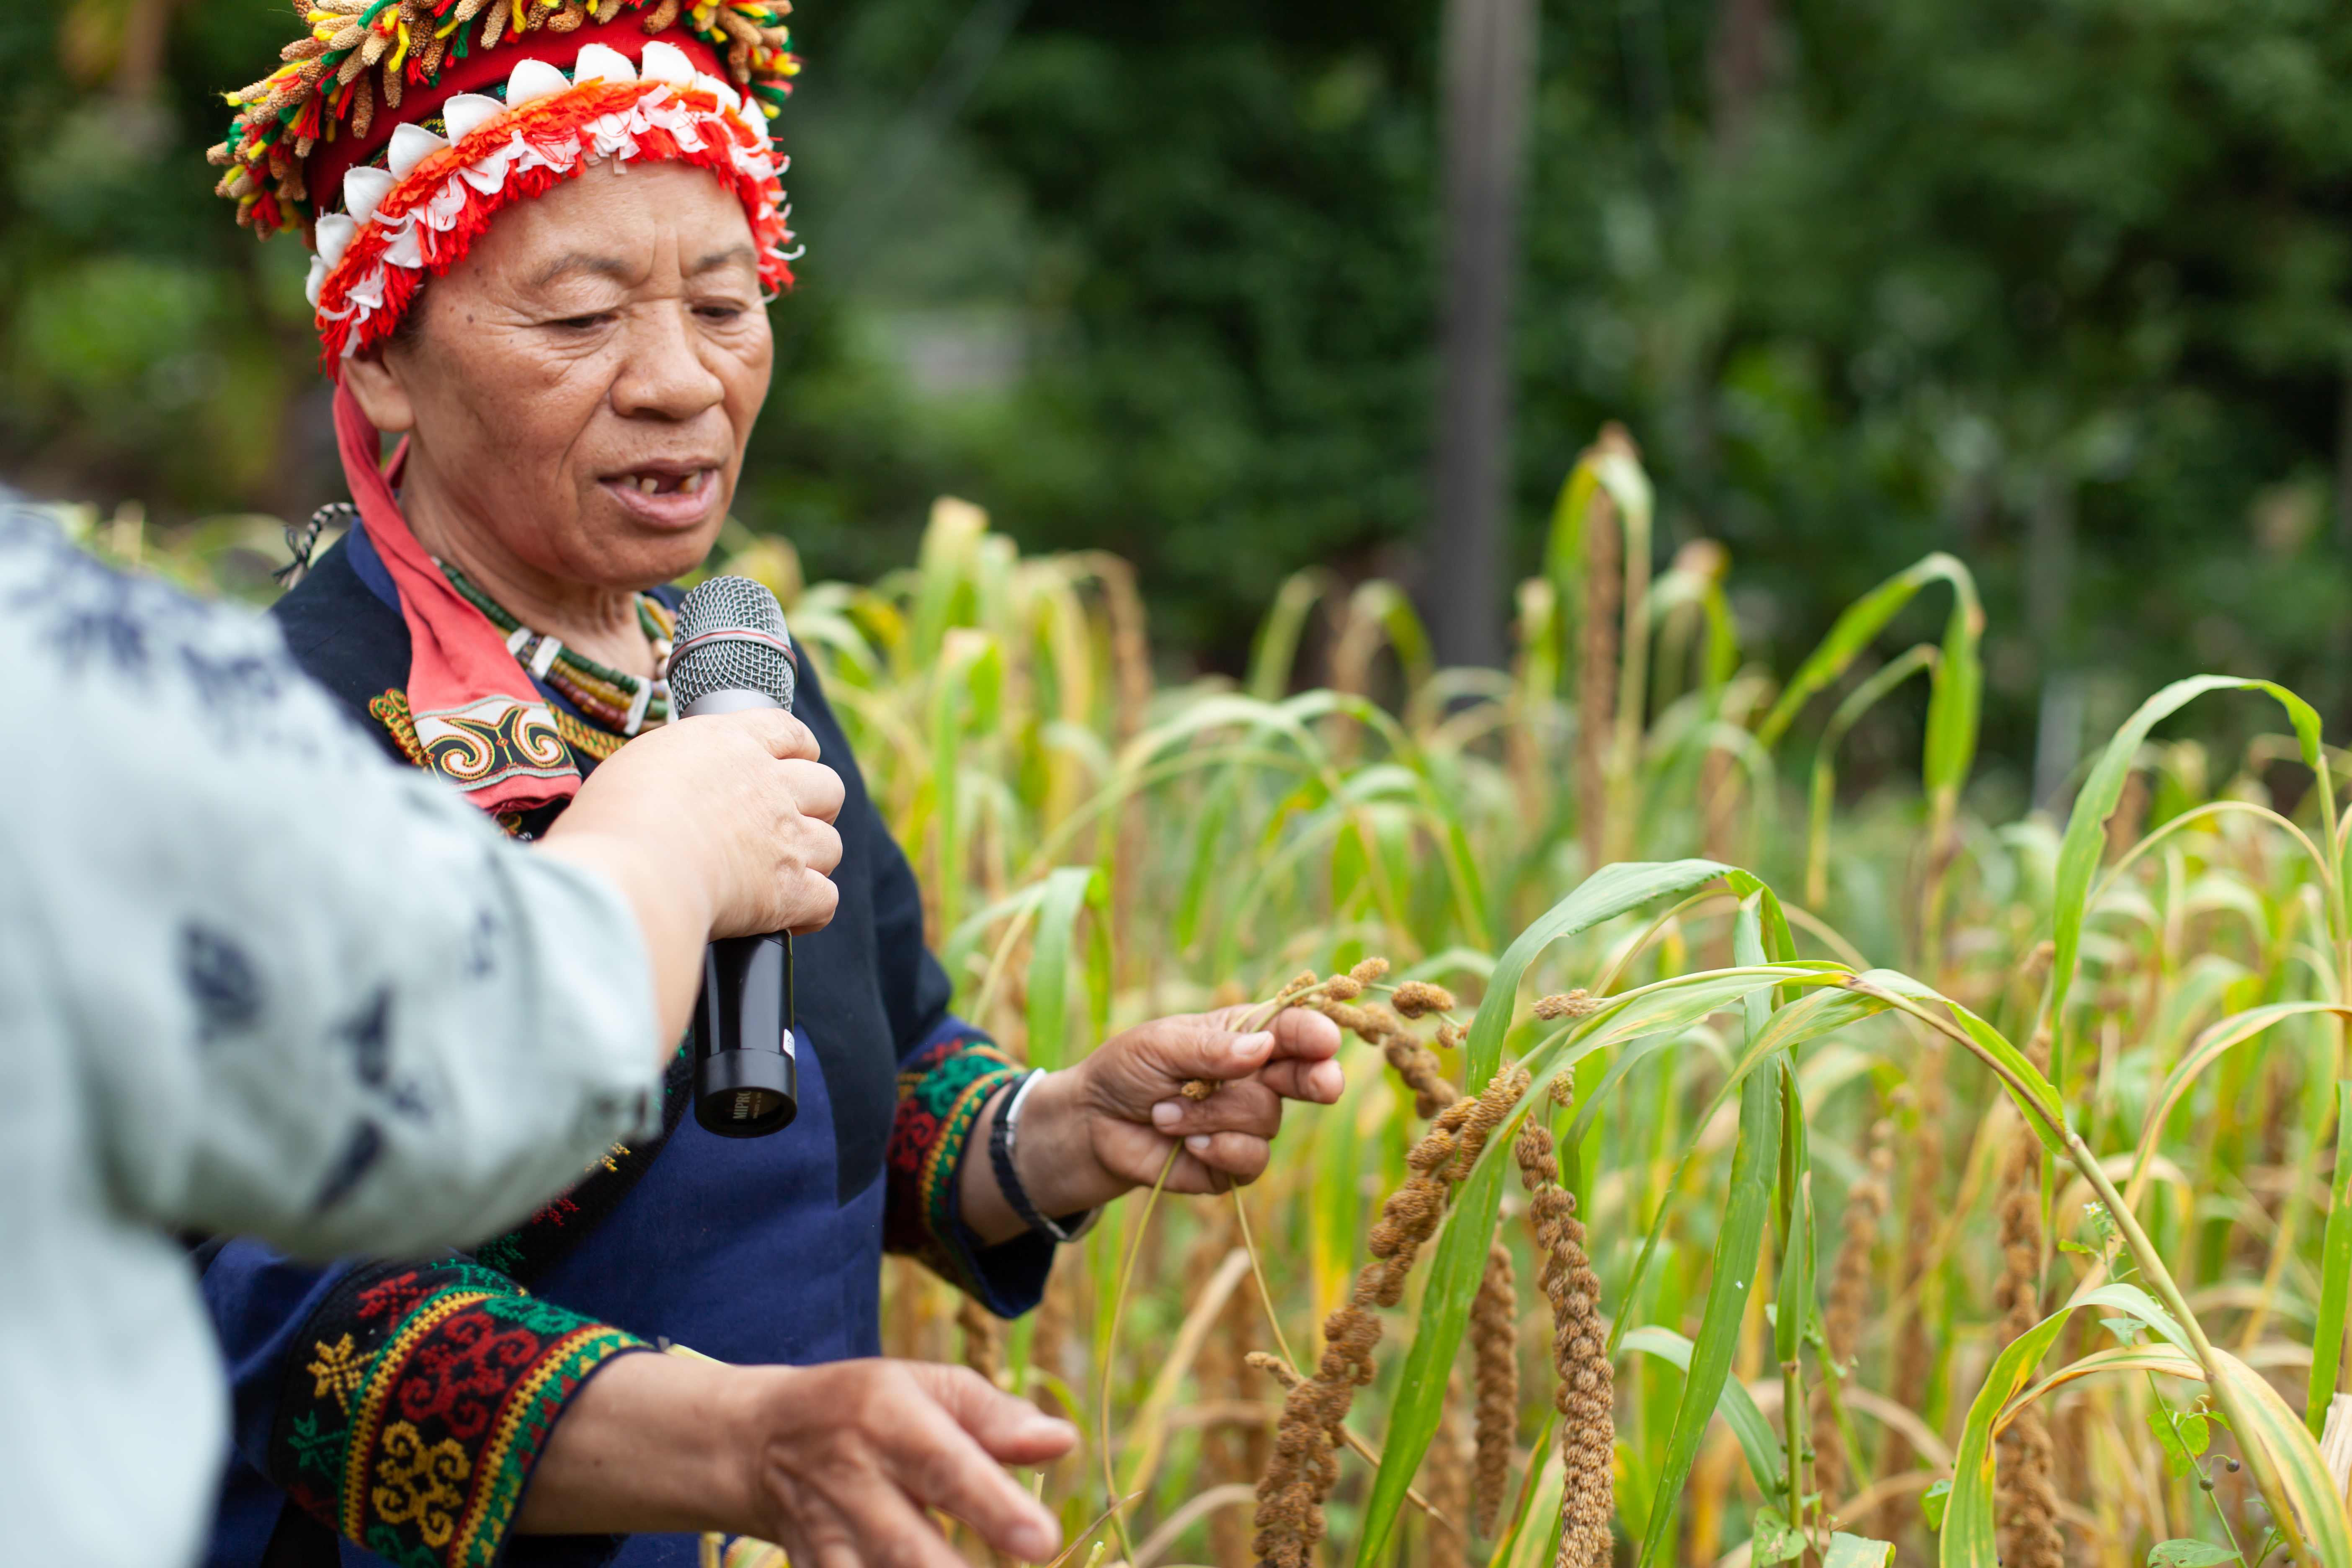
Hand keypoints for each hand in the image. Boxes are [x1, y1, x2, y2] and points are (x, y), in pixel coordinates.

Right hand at [515, 1351, 1074, 1566]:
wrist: (759, 1441)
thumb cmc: (868, 1406)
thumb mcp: (928, 1388)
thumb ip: (996, 1418)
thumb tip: (1064, 1442)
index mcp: (888, 1420)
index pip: (946, 1468)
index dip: (994, 1507)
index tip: (1044, 1542)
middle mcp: (852, 1482)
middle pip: (908, 1549)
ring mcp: (825, 1538)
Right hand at [553, 708, 844, 936]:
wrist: (629, 871)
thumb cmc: (613, 820)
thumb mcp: (639, 765)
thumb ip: (675, 767)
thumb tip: (673, 781)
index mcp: (730, 743)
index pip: (788, 731)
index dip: (797, 751)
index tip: (789, 766)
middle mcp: (768, 784)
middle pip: (827, 786)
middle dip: (816, 807)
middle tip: (787, 827)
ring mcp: (786, 838)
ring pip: (830, 844)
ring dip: (812, 861)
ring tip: (779, 875)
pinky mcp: (789, 890)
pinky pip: (825, 900)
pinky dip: (810, 911)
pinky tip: (787, 918)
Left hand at [960, 1006, 1345, 1242]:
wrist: (1090, 1125)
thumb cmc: (1125, 1070)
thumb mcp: (1158, 1046)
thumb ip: (1208, 1048)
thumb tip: (1262, 1049)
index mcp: (1243, 1035)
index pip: (1291, 1029)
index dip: (1314, 1034)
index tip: (1325, 1040)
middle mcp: (1255, 1078)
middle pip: (1306, 1077)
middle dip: (1317, 1079)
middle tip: (1324, 1083)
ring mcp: (1246, 1124)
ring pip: (1266, 1120)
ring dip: (1213, 1116)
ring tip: (1165, 1112)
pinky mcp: (1231, 1164)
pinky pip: (1250, 1161)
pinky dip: (1219, 1151)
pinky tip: (1187, 1145)